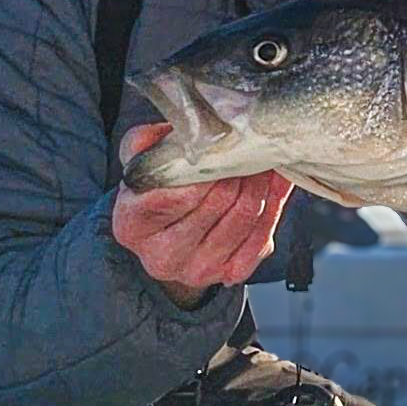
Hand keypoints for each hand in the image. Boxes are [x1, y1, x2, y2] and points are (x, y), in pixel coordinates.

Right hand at [113, 122, 294, 308]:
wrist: (167, 237)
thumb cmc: (156, 193)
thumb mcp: (141, 163)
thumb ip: (147, 142)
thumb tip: (178, 130)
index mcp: (132, 225)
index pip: (174, 194)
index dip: (203, 168)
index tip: (219, 146)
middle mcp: (162, 256)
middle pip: (217, 202)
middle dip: (239, 168)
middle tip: (251, 146)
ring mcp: (197, 270)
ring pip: (245, 216)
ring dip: (260, 183)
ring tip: (263, 160)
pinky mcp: (229, 275)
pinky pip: (263, 235)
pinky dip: (274, 204)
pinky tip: (274, 183)